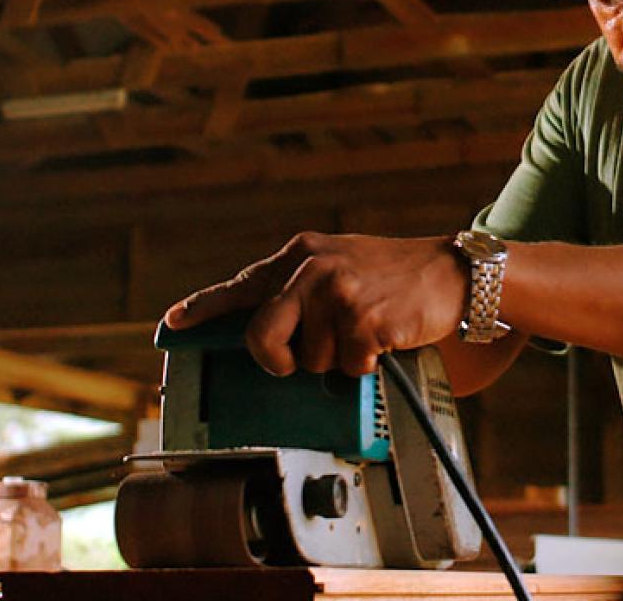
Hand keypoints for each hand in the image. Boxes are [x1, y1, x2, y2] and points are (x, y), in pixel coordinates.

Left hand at [163, 232, 467, 376]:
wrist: (450, 273)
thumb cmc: (393, 277)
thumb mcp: (339, 264)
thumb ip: (300, 288)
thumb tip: (265, 333)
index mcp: (300, 254)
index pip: (241, 285)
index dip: (203, 308)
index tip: (172, 324)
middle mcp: (310, 269)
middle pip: (260, 335)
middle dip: (274, 359)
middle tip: (292, 362)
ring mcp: (335, 293)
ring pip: (308, 360)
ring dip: (337, 360)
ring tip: (364, 332)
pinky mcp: (362, 319)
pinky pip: (346, 367)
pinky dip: (365, 365)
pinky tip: (382, 339)